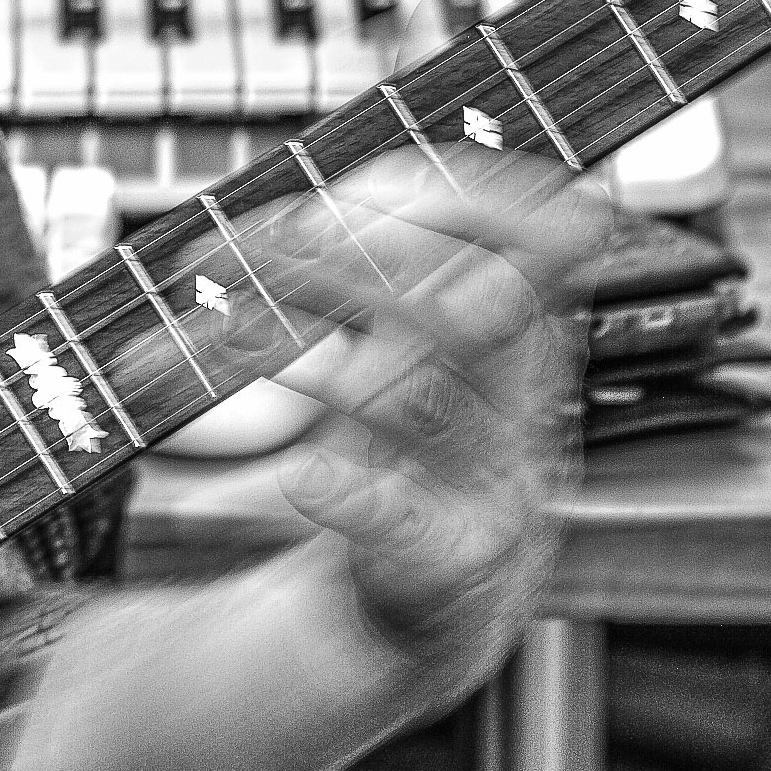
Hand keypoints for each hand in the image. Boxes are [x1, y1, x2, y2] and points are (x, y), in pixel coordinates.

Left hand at [246, 149, 607, 679]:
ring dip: (315, 365)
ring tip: (229, 333)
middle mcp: (520, 395)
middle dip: (354, 267)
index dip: (460, 197)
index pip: (541, 239)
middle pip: (460, 315)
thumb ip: (384, 265)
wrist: (447, 585)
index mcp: (525, 325)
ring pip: (421, 408)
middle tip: (257, 244)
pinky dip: (354, 501)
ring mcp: (488, 479)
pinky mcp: (446, 559)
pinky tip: (305, 482)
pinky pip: (409, 526)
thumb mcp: (420, 335)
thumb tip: (300, 204)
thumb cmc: (424, 434)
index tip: (356, 185)